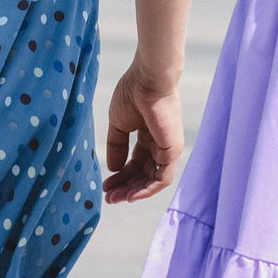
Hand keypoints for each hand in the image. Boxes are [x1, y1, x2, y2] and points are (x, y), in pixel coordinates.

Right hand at [103, 60, 182, 203]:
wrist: (147, 79)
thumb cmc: (132, 94)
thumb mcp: (118, 124)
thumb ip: (116, 146)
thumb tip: (112, 168)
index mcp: (148, 135)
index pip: (135, 162)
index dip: (120, 175)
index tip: (105, 185)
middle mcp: (160, 144)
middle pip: (143, 173)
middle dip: (125, 186)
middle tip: (108, 197)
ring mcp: (168, 148)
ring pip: (153, 179)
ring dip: (134, 191)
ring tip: (116, 198)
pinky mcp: (173, 151)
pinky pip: (163, 178)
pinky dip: (148, 189)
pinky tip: (132, 196)